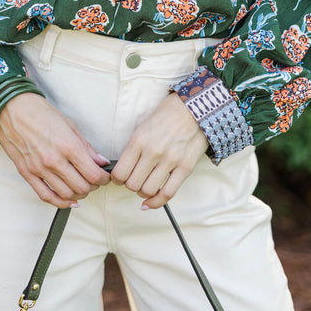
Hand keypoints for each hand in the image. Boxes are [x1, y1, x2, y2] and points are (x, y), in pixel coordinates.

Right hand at [0, 93, 110, 207]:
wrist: (12, 109)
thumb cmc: (41, 113)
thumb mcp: (69, 125)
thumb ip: (86, 147)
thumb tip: (101, 161)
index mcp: (68, 145)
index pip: (93, 174)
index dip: (104, 178)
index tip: (106, 176)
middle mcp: (54, 160)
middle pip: (82, 186)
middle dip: (94, 186)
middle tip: (96, 180)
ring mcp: (39, 169)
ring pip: (66, 194)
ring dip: (79, 194)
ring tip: (83, 186)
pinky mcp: (27, 173)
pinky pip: (46, 196)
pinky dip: (60, 202)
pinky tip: (69, 200)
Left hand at [111, 92, 207, 208]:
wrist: (193, 108)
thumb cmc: (166, 116)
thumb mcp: (143, 127)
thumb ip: (133, 148)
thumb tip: (123, 168)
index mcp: (139, 140)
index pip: (120, 172)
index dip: (117, 179)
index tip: (120, 178)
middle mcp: (153, 152)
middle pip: (132, 184)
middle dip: (130, 185)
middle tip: (133, 179)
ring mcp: (170, 160)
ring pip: (147, 190)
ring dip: (143, 192)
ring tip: (144, 185)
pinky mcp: (185, 167)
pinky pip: (168, 193)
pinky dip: (156, 202)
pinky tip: (150, 202)